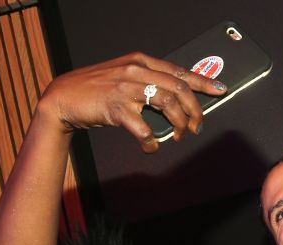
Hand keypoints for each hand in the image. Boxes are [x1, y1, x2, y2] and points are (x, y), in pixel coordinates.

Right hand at [37, 52, 226, 152]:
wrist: (63, 98)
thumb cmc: (94, 90)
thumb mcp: (123, 76)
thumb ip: (146, 82)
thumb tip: (173, 100)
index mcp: (140, 61)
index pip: (178, 70)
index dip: (202, 82)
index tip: (220, 89)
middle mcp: (135, 70)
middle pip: (178, 87)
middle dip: (194, 109)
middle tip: (197, 125)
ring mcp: (125, 87)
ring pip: (167, 103)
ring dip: (178, 123)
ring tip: (178, 135)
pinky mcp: (116, 107)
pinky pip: (143, 127)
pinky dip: (151, 140)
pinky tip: (151, 146)